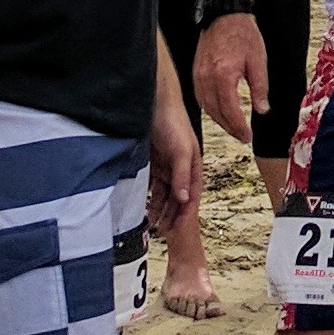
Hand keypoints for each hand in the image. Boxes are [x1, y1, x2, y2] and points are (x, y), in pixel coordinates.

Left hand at [148, 86, 202, 239]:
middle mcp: (179, 168)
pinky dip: (146, 196)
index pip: (191, 194)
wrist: (153, 102)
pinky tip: (140, 207)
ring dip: (158, 208)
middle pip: (176, 198)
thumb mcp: (181, 150)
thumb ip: (183, 175)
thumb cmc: (173, 122)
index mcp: (193, 166)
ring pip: (162, 194)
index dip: (185, 212)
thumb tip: (185, 199)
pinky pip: (149, 185)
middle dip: (170, 215)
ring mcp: (165, 166)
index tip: (178, 229)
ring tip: (150, 224)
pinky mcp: (150, 163)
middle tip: (161, 232)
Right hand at [195, 14, 270, 138]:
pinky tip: (219, 112)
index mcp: (223, 76)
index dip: (239, 127)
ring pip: (206, 107)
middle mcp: (207, 78)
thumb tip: (262, 110)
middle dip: (230, 128)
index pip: (230, 111)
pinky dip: (210, 108)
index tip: (248, 137)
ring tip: (233, 127)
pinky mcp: (195, 72)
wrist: (225, 15)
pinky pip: (200, 97)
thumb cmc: (244, 34)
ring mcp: (198, 75)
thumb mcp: (259, 61)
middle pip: (216, 113)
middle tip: (242, 136)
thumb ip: (260, 88)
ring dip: (219, 120)